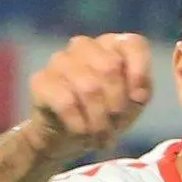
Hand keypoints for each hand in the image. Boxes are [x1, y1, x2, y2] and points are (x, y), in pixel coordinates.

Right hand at [24, 33, 152, 161]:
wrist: (65, 138)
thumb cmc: (104, 116)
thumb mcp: (131, 106)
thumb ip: (140, 92)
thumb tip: (138, 93)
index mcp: (112, 46)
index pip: (133, 44)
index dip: (139, 71)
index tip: (138, 98)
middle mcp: (85, 46)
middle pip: (110, 67)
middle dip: (117, 105)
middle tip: (115, 127)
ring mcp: (60, 60)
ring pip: (89, 87)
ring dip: (99, 122)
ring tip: (100, 138)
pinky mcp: (41, 81)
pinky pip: (66, 102)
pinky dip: (80, 125)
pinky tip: (82, 135)